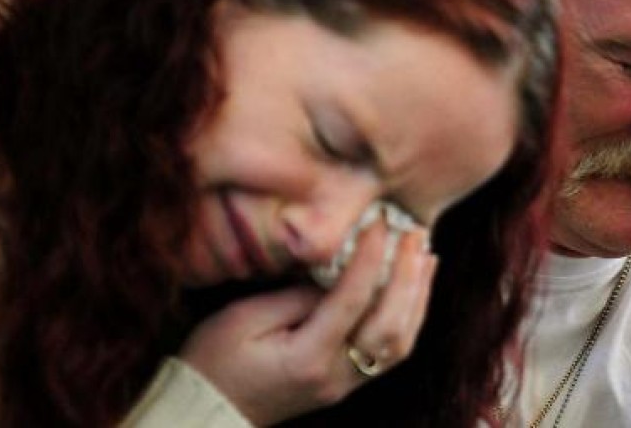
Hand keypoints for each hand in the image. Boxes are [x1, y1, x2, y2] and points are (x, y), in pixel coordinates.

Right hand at [179, 222, 436, 425]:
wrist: (206, 410)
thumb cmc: (214, 360)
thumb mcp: (243, 318)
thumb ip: (295, 296)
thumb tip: (337, 273)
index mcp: (307, 358)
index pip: (352, 301)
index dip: (371, 257)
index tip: (380, 221)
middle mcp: (334, 376)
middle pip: (390, 326)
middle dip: (407, 275)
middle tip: (414, 233)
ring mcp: (344, 384)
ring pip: (399, 343)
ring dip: (417, 295)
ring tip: (424, 254)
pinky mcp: (346, 383)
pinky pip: (390, 351)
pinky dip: (408, 315)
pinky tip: (412, 287)